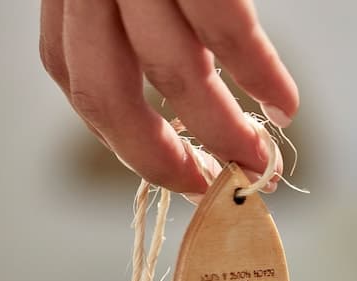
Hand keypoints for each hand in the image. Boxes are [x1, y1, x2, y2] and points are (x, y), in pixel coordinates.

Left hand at [40, 0, 298, 195]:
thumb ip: (144, 20)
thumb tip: (190, 94)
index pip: (73, 76)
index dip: (122, 136)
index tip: (170, 168)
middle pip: (106, 95)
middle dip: (161, 159)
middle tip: (208, 184)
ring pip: (174, 74)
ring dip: (223, 132)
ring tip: (259, 160)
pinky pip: (230, 33)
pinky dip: (263, 78)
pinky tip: (283, 105)